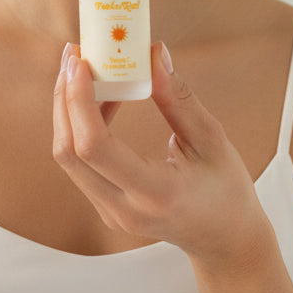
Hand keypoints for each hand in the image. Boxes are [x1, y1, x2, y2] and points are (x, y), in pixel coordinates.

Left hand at [53, 41, 273, 274]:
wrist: (226, 240)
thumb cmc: (227, 189)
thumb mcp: (212, 139)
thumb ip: (178, 98)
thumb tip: (153, 53)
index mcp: (156, 194)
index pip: (95, 148)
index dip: (78, 101)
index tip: (81, 63)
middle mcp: (125, 209)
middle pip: (69, 152)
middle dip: (64, 98)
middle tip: (74, 55)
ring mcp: (111, 213)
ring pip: (68, 157)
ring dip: (68, 109)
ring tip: (84, 69)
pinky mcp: (106, 207)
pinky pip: (81, 163)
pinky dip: (81, 125)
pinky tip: (100, 97)